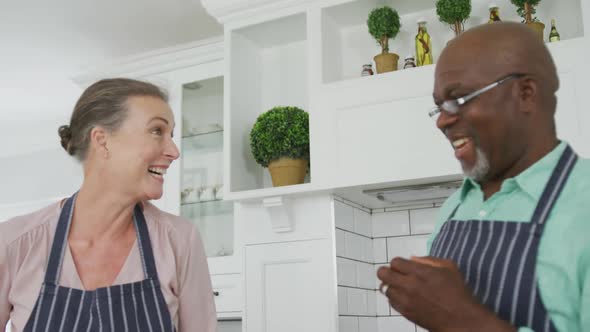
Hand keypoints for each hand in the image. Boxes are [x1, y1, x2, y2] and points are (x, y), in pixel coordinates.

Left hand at [376, 256, 515, 331]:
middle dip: (388, 272)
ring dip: (393, 286)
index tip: (405, 267)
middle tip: (397, 275)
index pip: (395, 262)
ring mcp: (405, 300)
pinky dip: (396, 298)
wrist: (460, 319)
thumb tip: (411, 259)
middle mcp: (409, 285)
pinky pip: (391, 302)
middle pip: (383, 273)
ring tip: (403, 288)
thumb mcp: (449, 267)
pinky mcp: (405, 313)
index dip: (399, 263)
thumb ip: (428, 260)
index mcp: (420, 272)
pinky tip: (406, 298)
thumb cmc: (457, 292)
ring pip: (386, 288)